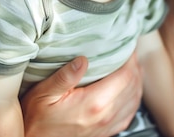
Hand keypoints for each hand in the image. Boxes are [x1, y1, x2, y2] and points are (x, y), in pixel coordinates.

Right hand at [20, 54, 142, 136]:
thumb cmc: (37, 119)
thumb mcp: (43, 93)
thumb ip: (64, 77)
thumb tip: (82, 59)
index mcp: (94, 103)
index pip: (125, 76)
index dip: (130, 59)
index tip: (127, 46)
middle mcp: (105, 115)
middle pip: (133, 86)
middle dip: (135, 66)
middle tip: (130, 52)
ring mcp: (107, 125)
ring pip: (135, 100)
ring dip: (137, 81)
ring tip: (132, 66)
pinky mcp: (106, 132)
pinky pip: (130, 113)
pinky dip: (134, 98)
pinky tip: (130, 89)